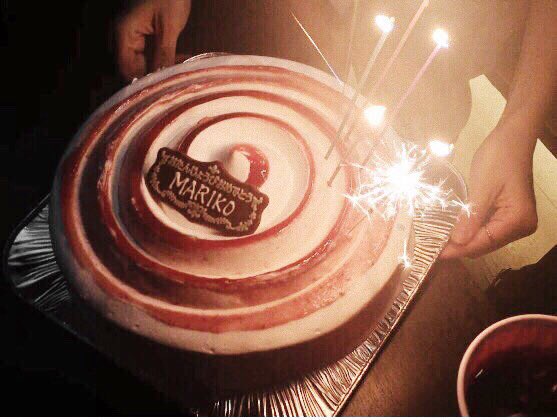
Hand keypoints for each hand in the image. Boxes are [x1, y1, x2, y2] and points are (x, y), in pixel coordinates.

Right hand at [116, 0, 190, 80]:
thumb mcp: (169, 27)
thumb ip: (163, 54)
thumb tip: (160, 81)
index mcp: (123, 33)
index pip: (125, 69)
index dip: (141, 82)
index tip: (159, 91)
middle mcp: (122, 34)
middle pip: (132, 67)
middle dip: (152, 75)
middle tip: (174, 80)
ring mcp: (131, 32)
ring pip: (141, 60)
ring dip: (159, 67)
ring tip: (179, 68)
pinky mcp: (141, 30)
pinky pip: (147, 51)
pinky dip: (161, 57)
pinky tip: (178, 59)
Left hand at [441, 121, 537, 258]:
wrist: (511, 137)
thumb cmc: (498, 158)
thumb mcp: (482, 188)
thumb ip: (471, 217)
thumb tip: (457, 241)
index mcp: (518, 220)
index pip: (484, 242)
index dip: (458, 249)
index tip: (434, 253)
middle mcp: (521, 226)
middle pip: (485, 244)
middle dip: (460, 246)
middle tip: (431, 246)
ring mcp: (516, 221)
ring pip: (484, 239)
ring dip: (463, 239)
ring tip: (438, 239)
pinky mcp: (508, 215)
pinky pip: (486, 228)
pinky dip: (470, 230)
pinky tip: (452, 229)